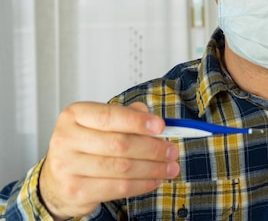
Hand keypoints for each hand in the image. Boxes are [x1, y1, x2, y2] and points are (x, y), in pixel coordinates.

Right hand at [39, 102, 178, 219]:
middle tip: (172, 151)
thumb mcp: (100, 124)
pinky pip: (118, 188)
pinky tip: (154, 180)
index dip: (138, 121)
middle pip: (119, 144)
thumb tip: (153, 120)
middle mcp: (66, 139)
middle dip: (152, 148)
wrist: (56, 180)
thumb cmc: (84, 146)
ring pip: (122, 168)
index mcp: (74, 115)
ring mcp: (67, 167)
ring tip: (170, 167)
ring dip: (153, 168)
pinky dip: (142, 184)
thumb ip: (127, 116)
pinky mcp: (76, 191)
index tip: (161, 126)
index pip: (109, 115)